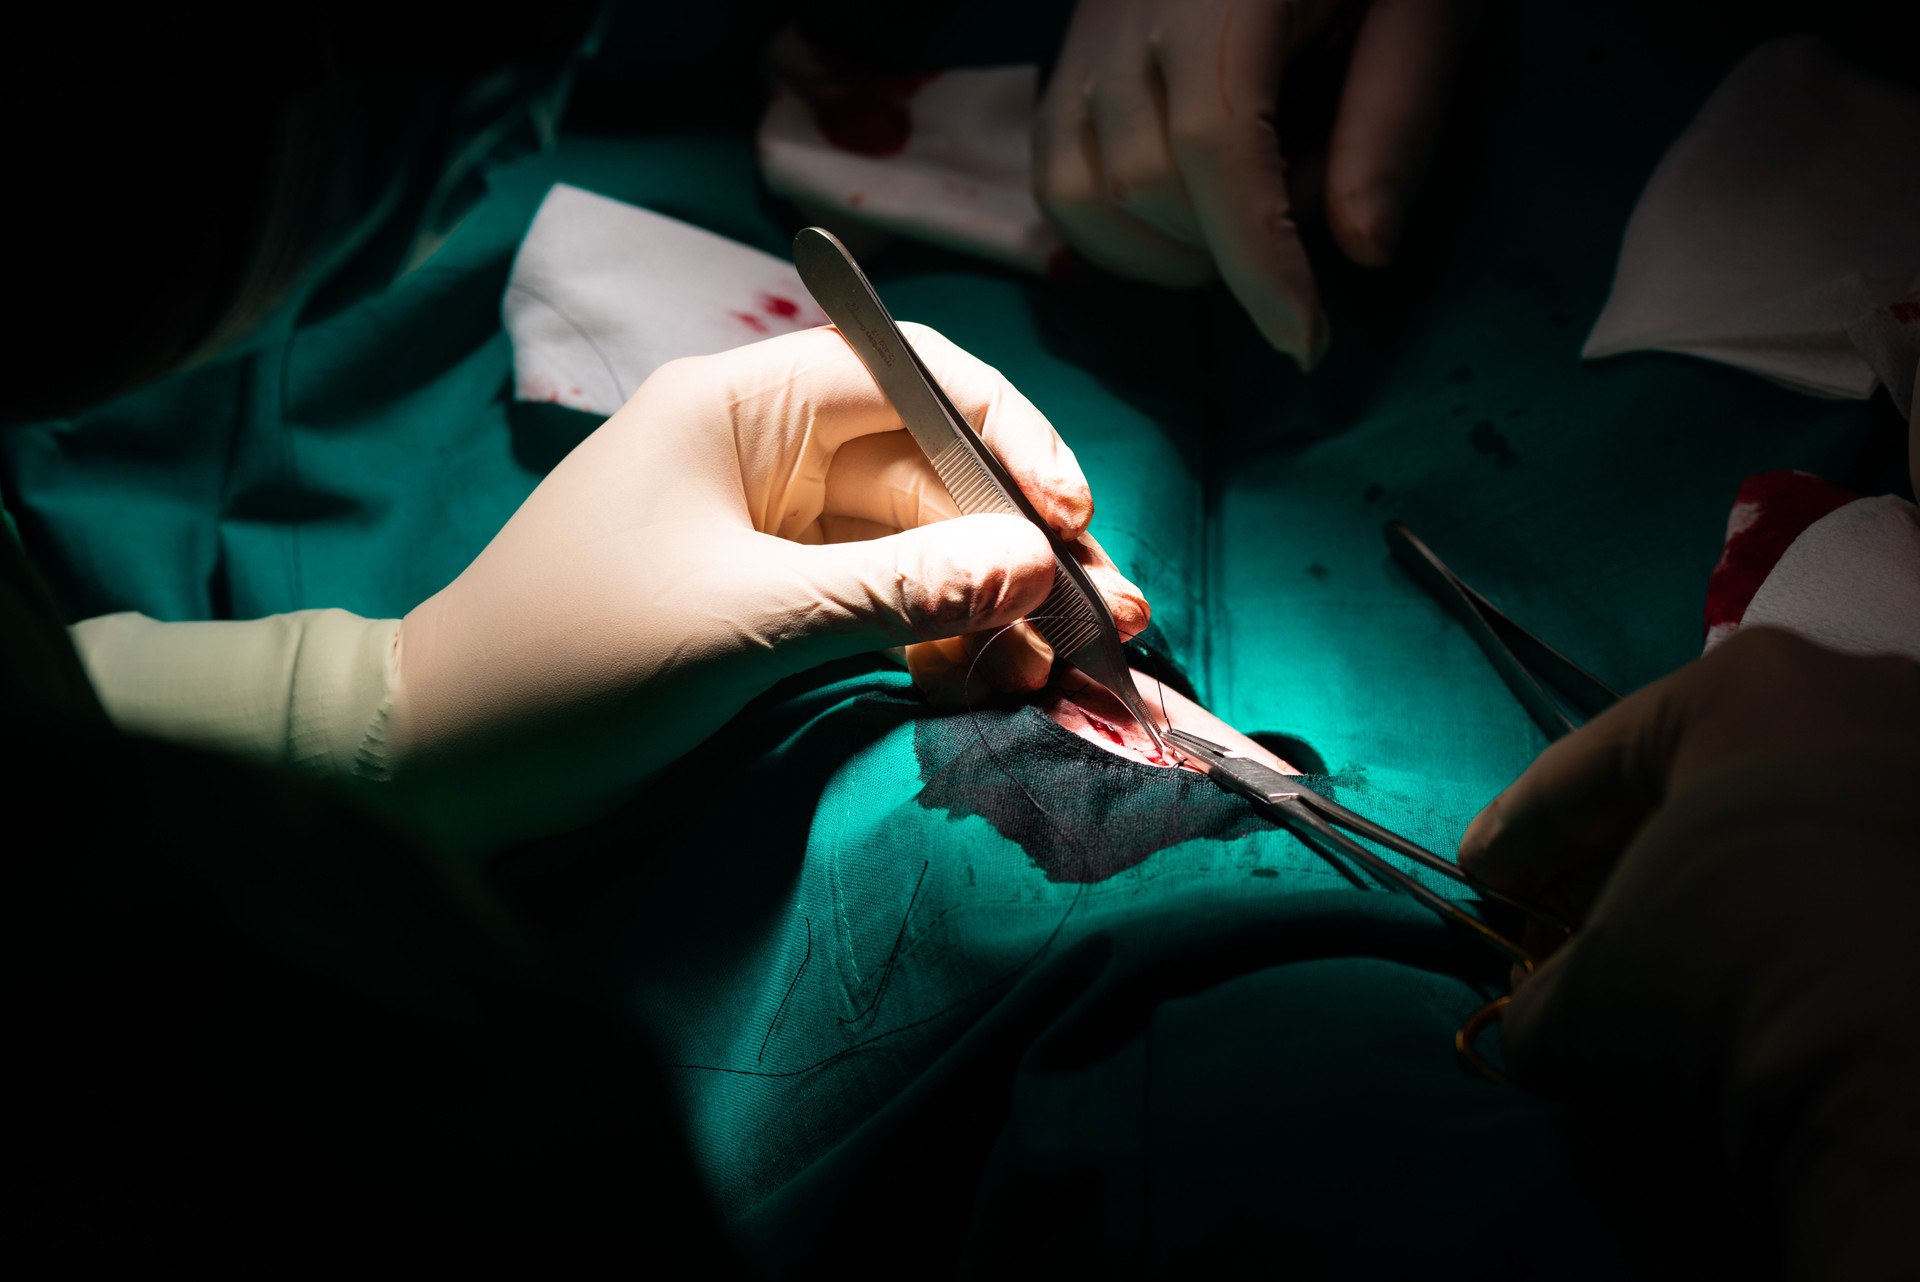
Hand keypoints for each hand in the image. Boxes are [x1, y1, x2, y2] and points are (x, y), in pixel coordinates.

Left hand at [393, 324, 1147, 842]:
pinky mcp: (769, 601)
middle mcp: (765, 451)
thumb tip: (1033, 564)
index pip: (911, 378)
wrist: (449, 756)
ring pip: (914, 545)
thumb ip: (895, 590)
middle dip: (1018, 541)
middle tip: (1108, 612)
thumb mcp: (743, 622)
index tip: (1067, 514)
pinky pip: (880, 602)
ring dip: (990, 601)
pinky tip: (993, 680)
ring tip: (1069, 664)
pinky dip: (935, 637)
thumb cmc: (575, 659)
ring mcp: (769, 530)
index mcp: (742, 407)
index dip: (1006, 436)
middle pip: (928, 470)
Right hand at [1035, 0, 1479, 366]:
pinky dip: (1114, 230)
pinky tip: (1185, 220)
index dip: (1259, 258)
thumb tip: (1360, 248)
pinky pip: (1057, 175)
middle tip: (1299, 231)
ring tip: (1239, 225)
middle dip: (1223, 251)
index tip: (1306, 340)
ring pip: (1079, 193)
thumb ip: (1397, 114)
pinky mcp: (1069, 59)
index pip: (1217, 141)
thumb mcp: (1428, 8)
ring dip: (1162, 252)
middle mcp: (1130, 6)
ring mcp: (1085, 33)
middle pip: (1141, 181)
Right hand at [1459, 628, 1919, 1275]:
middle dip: (1617, 866)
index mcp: (1738, 686)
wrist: (1916, 1073)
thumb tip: (1539, 1009)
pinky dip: (1803, 914)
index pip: (1586, 771)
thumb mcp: (1588, 1002)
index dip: (1517, 836)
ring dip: (1714, 887)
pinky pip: (1855, 867)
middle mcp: (1850, 690)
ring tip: (1665, 970)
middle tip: (1562, 940)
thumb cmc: (1726, 976)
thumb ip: (1543, 988)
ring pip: (1784, 823)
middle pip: (1692, 788)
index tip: (1481, 879)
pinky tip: (1766, 978)